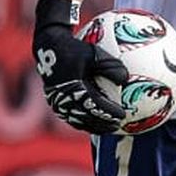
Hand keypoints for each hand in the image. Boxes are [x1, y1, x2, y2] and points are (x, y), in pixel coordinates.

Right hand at [33, 0, 129, 133]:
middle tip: (118, 125)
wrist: (49, 47)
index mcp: (74, 88)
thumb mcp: (94, 54)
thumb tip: (126, 79)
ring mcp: (58, 102)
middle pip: (87, 118)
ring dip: (94, 126)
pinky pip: (71, 117)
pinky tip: (94, 123)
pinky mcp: (55, 103)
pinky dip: (84, 122)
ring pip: (78, 121)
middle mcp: (64, 98)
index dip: (109, 112)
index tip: (123, 115)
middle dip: (104, 124)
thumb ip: (110, 66)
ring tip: (108, 128)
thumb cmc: (74, 49)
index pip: (95, 105)